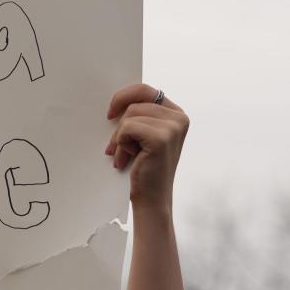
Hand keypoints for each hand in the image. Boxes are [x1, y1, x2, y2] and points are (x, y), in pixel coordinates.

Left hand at [106, 83, 188, 211]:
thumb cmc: (143, 169)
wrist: (151, 200)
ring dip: (119, 138)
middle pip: (135, 103)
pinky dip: (120, 144)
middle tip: (113, 145)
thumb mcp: (143, 138)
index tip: (110, 113)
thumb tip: (115, 101)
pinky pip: (127, 127)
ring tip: (123, 156)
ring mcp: (173, 127)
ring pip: (129, 115)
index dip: (124, 97)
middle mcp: (179, 118)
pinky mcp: (161, 138)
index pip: (146, 90)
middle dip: (119, 124)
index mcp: (177, 114)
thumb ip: (140, 117)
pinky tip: (124, 160)